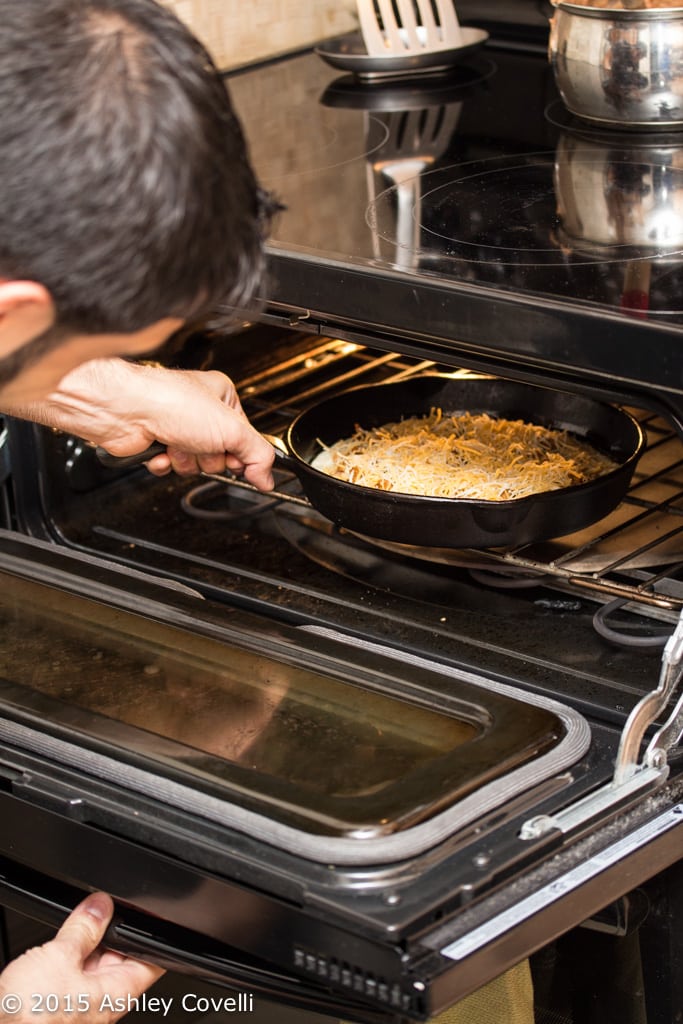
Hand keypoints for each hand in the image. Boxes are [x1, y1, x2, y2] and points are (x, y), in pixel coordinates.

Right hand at [0, 892, 163, 1023]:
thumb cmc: (29, 1017)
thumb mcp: (59, 958)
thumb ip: (82, 929)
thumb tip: (100, 905)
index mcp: (116, 994)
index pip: (151, 962)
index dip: (153, 937)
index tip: (151, 915)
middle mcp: (102, 1003)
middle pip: (121, 958)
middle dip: (113, 933)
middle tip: (102, 908)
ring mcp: (80, 1005)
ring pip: (94, 965)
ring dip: (87, 944)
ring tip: (76, 924)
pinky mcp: (59, 1005)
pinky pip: (73, 975)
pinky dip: (69, 958)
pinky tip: (56, 948)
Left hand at [5, 359, 274, 490]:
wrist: (125, 408)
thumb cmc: (170, 402)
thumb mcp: (231, 430)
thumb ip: (257, 455)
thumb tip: (267, 476)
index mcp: (222, 397)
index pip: (246, 437)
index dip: (243, 455)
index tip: (241, 464)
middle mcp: (199, 410)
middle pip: (220, 454)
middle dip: (210, 457)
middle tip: (202, 446)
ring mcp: (177, 426)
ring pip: (195, 463)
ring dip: (187, 461)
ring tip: (178, 444)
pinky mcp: (157, 442)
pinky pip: (171, 467)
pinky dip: (166, 464)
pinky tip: (161, 451)